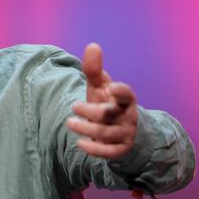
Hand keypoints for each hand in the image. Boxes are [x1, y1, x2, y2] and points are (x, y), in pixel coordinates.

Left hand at [66, 43, 137, 158]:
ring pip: (104, 133)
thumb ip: (94, 70)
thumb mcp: (100, 87)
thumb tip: (92, 45)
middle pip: (108, 114)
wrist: (119, 131)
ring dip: (84, 128)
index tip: (110, 88)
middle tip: (73, 107)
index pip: (127, 94)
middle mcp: (128, 116)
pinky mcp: (121, 149)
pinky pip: (108, 152)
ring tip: (70, 123)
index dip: (121, 91)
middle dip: (88, 111)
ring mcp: (126, 133)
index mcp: (125, 99)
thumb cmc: (107, 103)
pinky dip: (93, 148)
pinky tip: (79, 143)